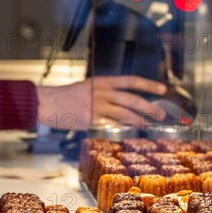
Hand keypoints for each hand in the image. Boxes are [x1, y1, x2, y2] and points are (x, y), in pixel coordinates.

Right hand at [36, 76, 166, 130]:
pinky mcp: (92, 120)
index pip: (131, 81)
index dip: (148, 84)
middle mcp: (102, 92)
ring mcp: (98, 106)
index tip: (162, 89)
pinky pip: (112, 124)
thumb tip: (122, 102)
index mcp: (102, 81)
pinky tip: (129, 131)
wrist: (48, 102)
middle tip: (160, 114)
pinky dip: (122, 128)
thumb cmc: (67, 96)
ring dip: (139, 120)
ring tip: (149, 125)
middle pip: (132, 99)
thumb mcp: (88, 87)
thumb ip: (104, 93)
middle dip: (149, 107)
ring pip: (125, 114)